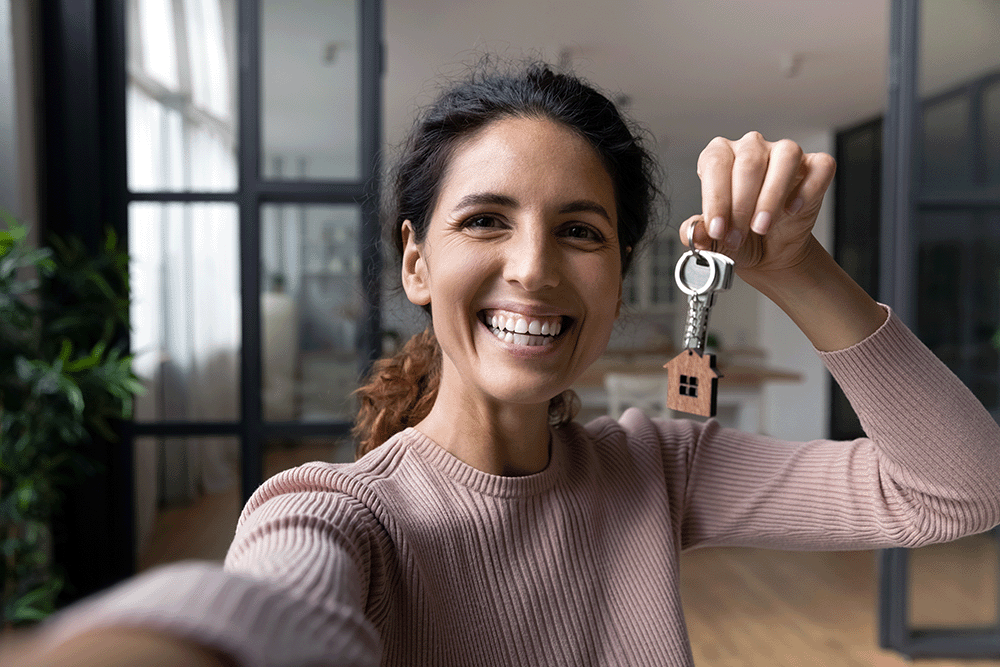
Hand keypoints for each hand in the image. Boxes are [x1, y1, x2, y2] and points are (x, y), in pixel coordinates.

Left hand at [679, 131, 836, 283]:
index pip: (714, 163)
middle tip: (737, 236)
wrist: (768, 251)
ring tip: (762, 227)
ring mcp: (785, 153)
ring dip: (771, 197)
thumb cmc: (738, 237)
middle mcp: (752, 147)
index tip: (717, 229)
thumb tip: (695, 232)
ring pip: (784, 158)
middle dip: (741, 206)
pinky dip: (806, 190)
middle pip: (748, 163)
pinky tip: (792, 210)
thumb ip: (698, 234)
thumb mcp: (714, 240)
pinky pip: (818, 167)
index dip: (715, 198)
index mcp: (720, 156)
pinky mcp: (815, 167)